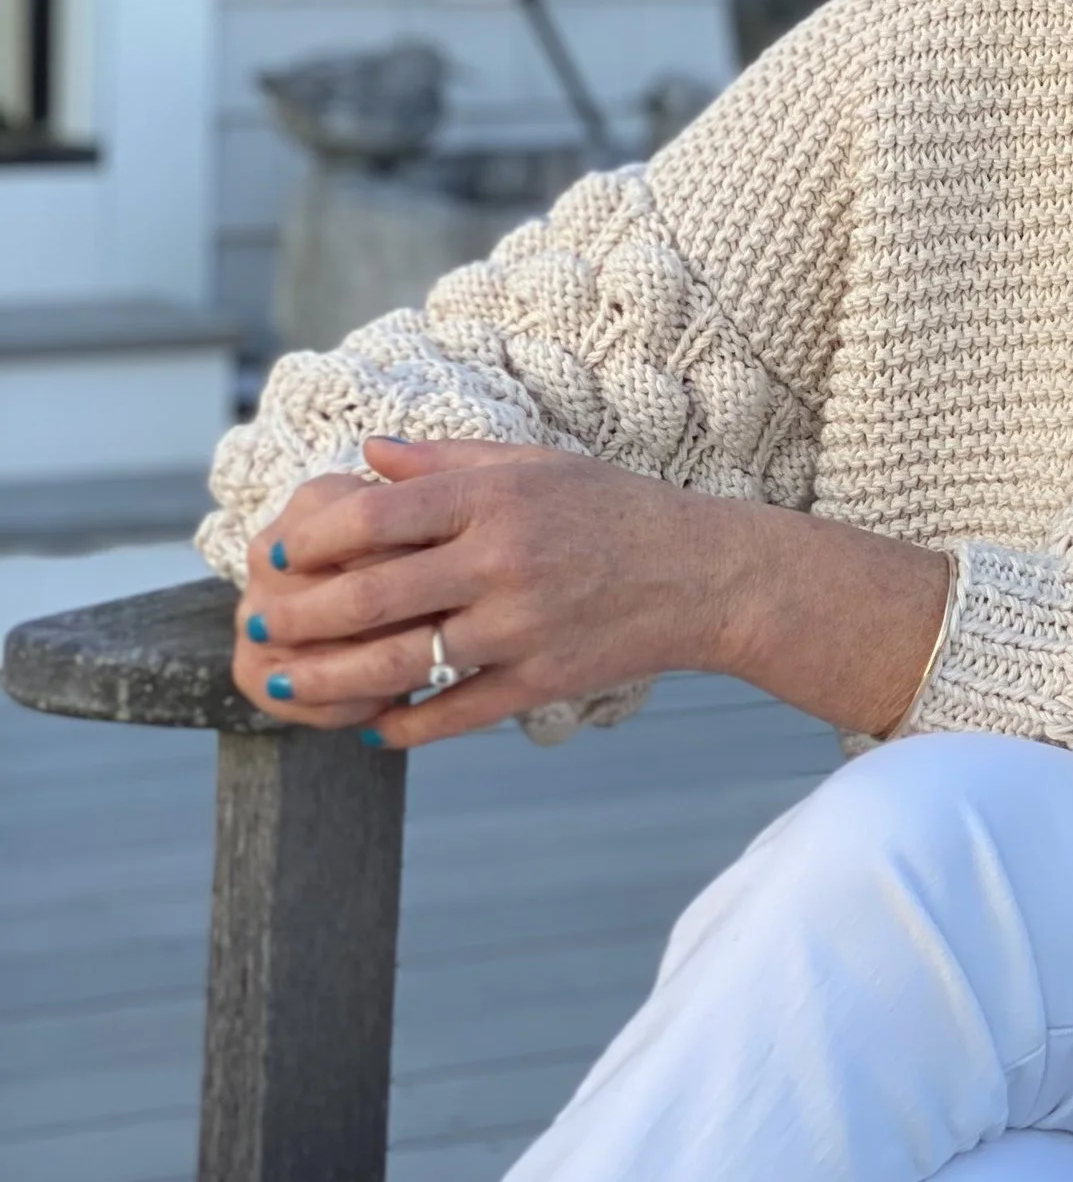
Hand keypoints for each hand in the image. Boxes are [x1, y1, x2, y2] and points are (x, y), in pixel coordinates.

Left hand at [230, 438, 950, 748]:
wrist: (706, 575)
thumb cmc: (615, 509)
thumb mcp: (538, 462)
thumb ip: (447, 460)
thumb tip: (364, 456)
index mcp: (498, 497)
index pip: (380, 516)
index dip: (315, 538)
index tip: (274, 556)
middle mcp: (505, 561)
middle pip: (375, 594)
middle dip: (301, 615)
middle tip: (257, 625)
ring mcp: (522, 626)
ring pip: (401, 662)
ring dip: (329, 679)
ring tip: (284, 684)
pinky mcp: (542, 680)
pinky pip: (454, 713)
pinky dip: (403, 726)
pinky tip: (370, 726)